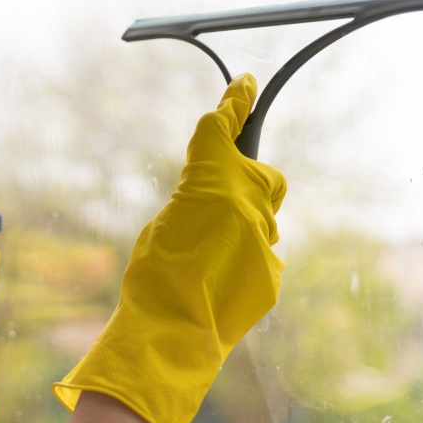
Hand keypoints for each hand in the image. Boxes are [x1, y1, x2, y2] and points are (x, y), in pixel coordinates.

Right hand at [53, 73, 286, 422]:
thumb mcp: (163, 225)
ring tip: (208, 262)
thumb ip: (195, 203)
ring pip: (263, 222)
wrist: (169, 336)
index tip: (245, 86)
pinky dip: (244, 263)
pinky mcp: (272, 275)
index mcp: (210, 182)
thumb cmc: (150, 280)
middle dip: (249, 183)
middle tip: (223, 204)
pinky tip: (218, 286)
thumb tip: (215, 205)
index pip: (224, 129)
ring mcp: (265, 242)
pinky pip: (263, 256)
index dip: (235, 104)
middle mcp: (247, 205)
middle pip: (264, 177)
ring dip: (242, 231)